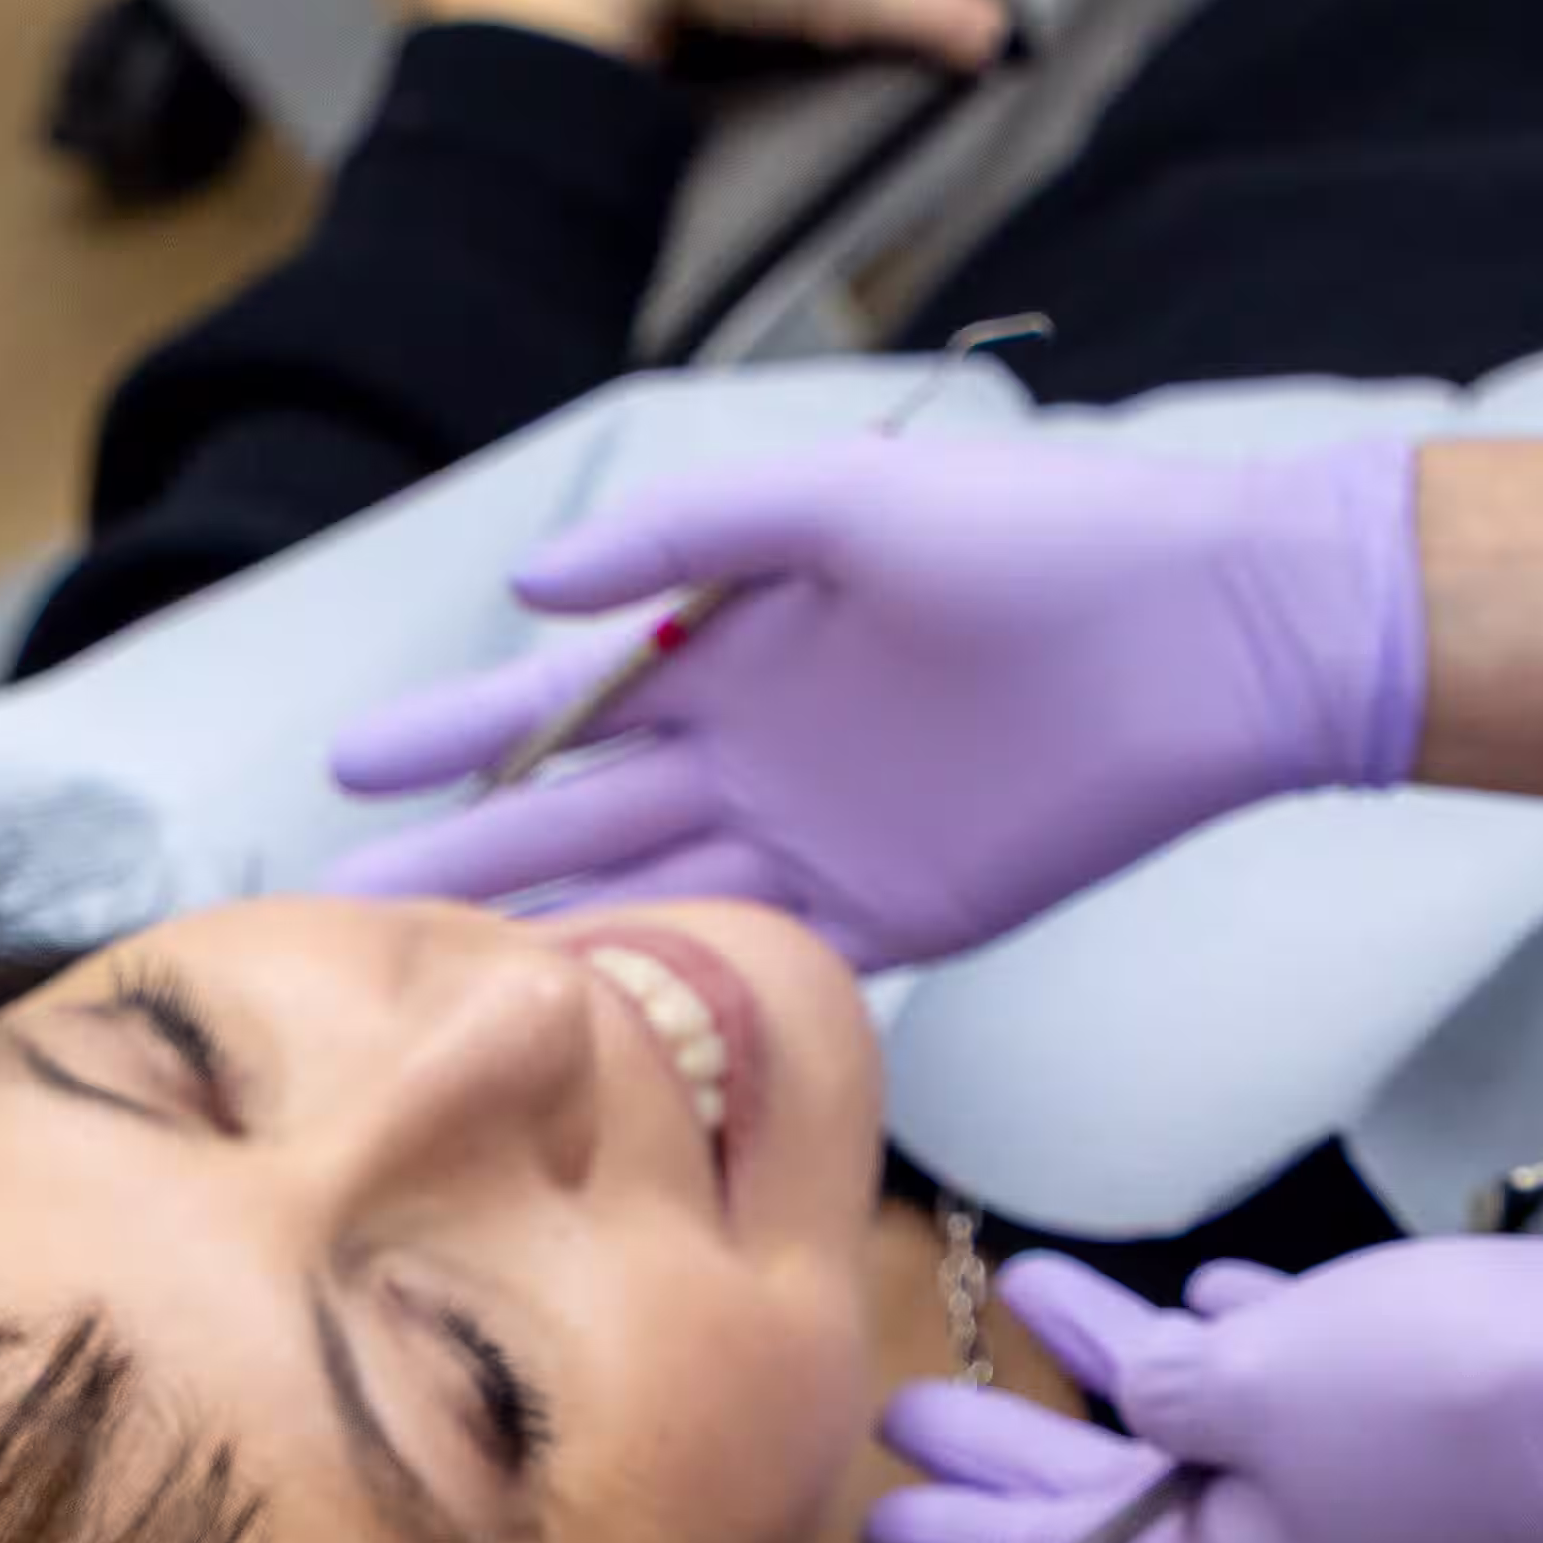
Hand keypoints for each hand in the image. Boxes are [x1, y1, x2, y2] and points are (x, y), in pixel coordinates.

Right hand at [323, 431, 1431, 958]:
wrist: (1213, 627)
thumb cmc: (1040, 532)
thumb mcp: (847, 500)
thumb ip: (688, 536)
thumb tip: (527, 584)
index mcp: (731, 642)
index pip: (558, 700)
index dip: (454, 735)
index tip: (345, 770)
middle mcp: (753, 749)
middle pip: (577, 820)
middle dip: (460, 866)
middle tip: (330, 926)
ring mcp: (817, 839)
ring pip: (648, 904)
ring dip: (546, 946)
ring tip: (426, 998)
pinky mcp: (896, 914)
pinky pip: (762, 966)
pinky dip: (680, 1000)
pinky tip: (591, 1041)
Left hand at [864, 1227, 1542, 1542]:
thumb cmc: (1442, 1391)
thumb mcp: (1261, 1386)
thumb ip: (1171, 1391)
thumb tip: (1149, 1390)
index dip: (959, 1528)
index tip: (868, 1520)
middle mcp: (1290, 1540)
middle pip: (1118, 1491)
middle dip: (1016, 1444)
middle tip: (912, 1408)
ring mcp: (1360, 1479)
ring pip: (1204, 1420)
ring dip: (1119, 1361)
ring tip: (1036, 1297)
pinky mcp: (1423, 1410)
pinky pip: (1291, 1376)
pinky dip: (1237, 1338)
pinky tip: (1213, 1290)